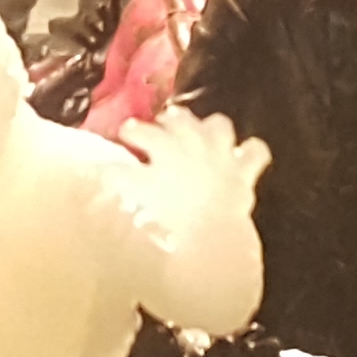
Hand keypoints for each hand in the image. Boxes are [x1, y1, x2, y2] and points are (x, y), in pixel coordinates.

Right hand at [119, 101, 268, 221]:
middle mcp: (193, 143)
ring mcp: (221, 154)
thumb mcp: (134, 196)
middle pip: (180, 120)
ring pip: (218, 125)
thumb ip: (119, 179)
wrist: (208, 235)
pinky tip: (248, 152)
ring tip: (201, 131)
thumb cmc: (165, 219)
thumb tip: (101, 168)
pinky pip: (256, 152)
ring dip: (209, 127)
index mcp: (163, 148)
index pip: (141, 132)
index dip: (131, 132)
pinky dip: (252, 151)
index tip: (123, 136)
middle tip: (159, 128)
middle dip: (168, 121)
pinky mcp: (243, 171)